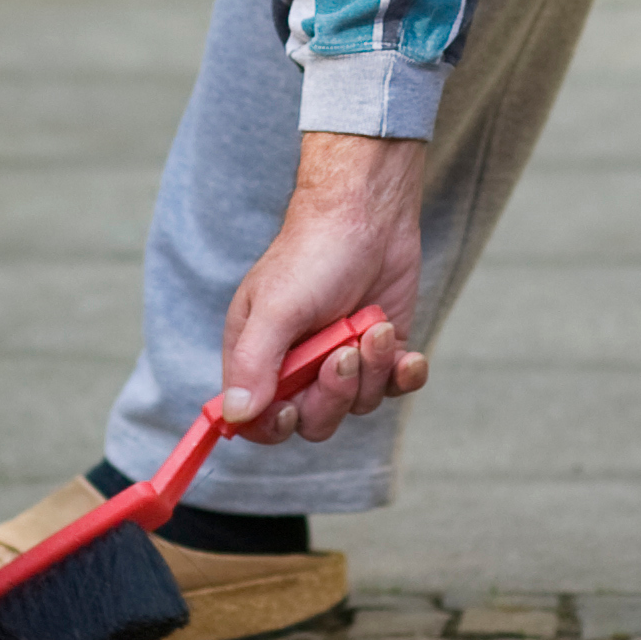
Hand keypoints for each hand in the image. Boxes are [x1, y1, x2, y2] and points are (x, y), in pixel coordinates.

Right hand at [221, 131, 427, 442]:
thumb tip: (234, 415)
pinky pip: (395, 387)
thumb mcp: (275, 307)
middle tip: (344, 353)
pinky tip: (405, 350)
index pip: (256, 420)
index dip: (273, 426)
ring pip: (359, 404)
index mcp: (258, 356)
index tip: (291, 408)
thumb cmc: (312, 253)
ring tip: (374, 328)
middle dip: (333, 393)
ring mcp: (343, 360)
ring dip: (372, 370)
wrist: (369, 214)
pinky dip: (403, 374)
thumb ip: (253, 362)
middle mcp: (299, 365)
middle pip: (313, 421)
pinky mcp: (381, 352)